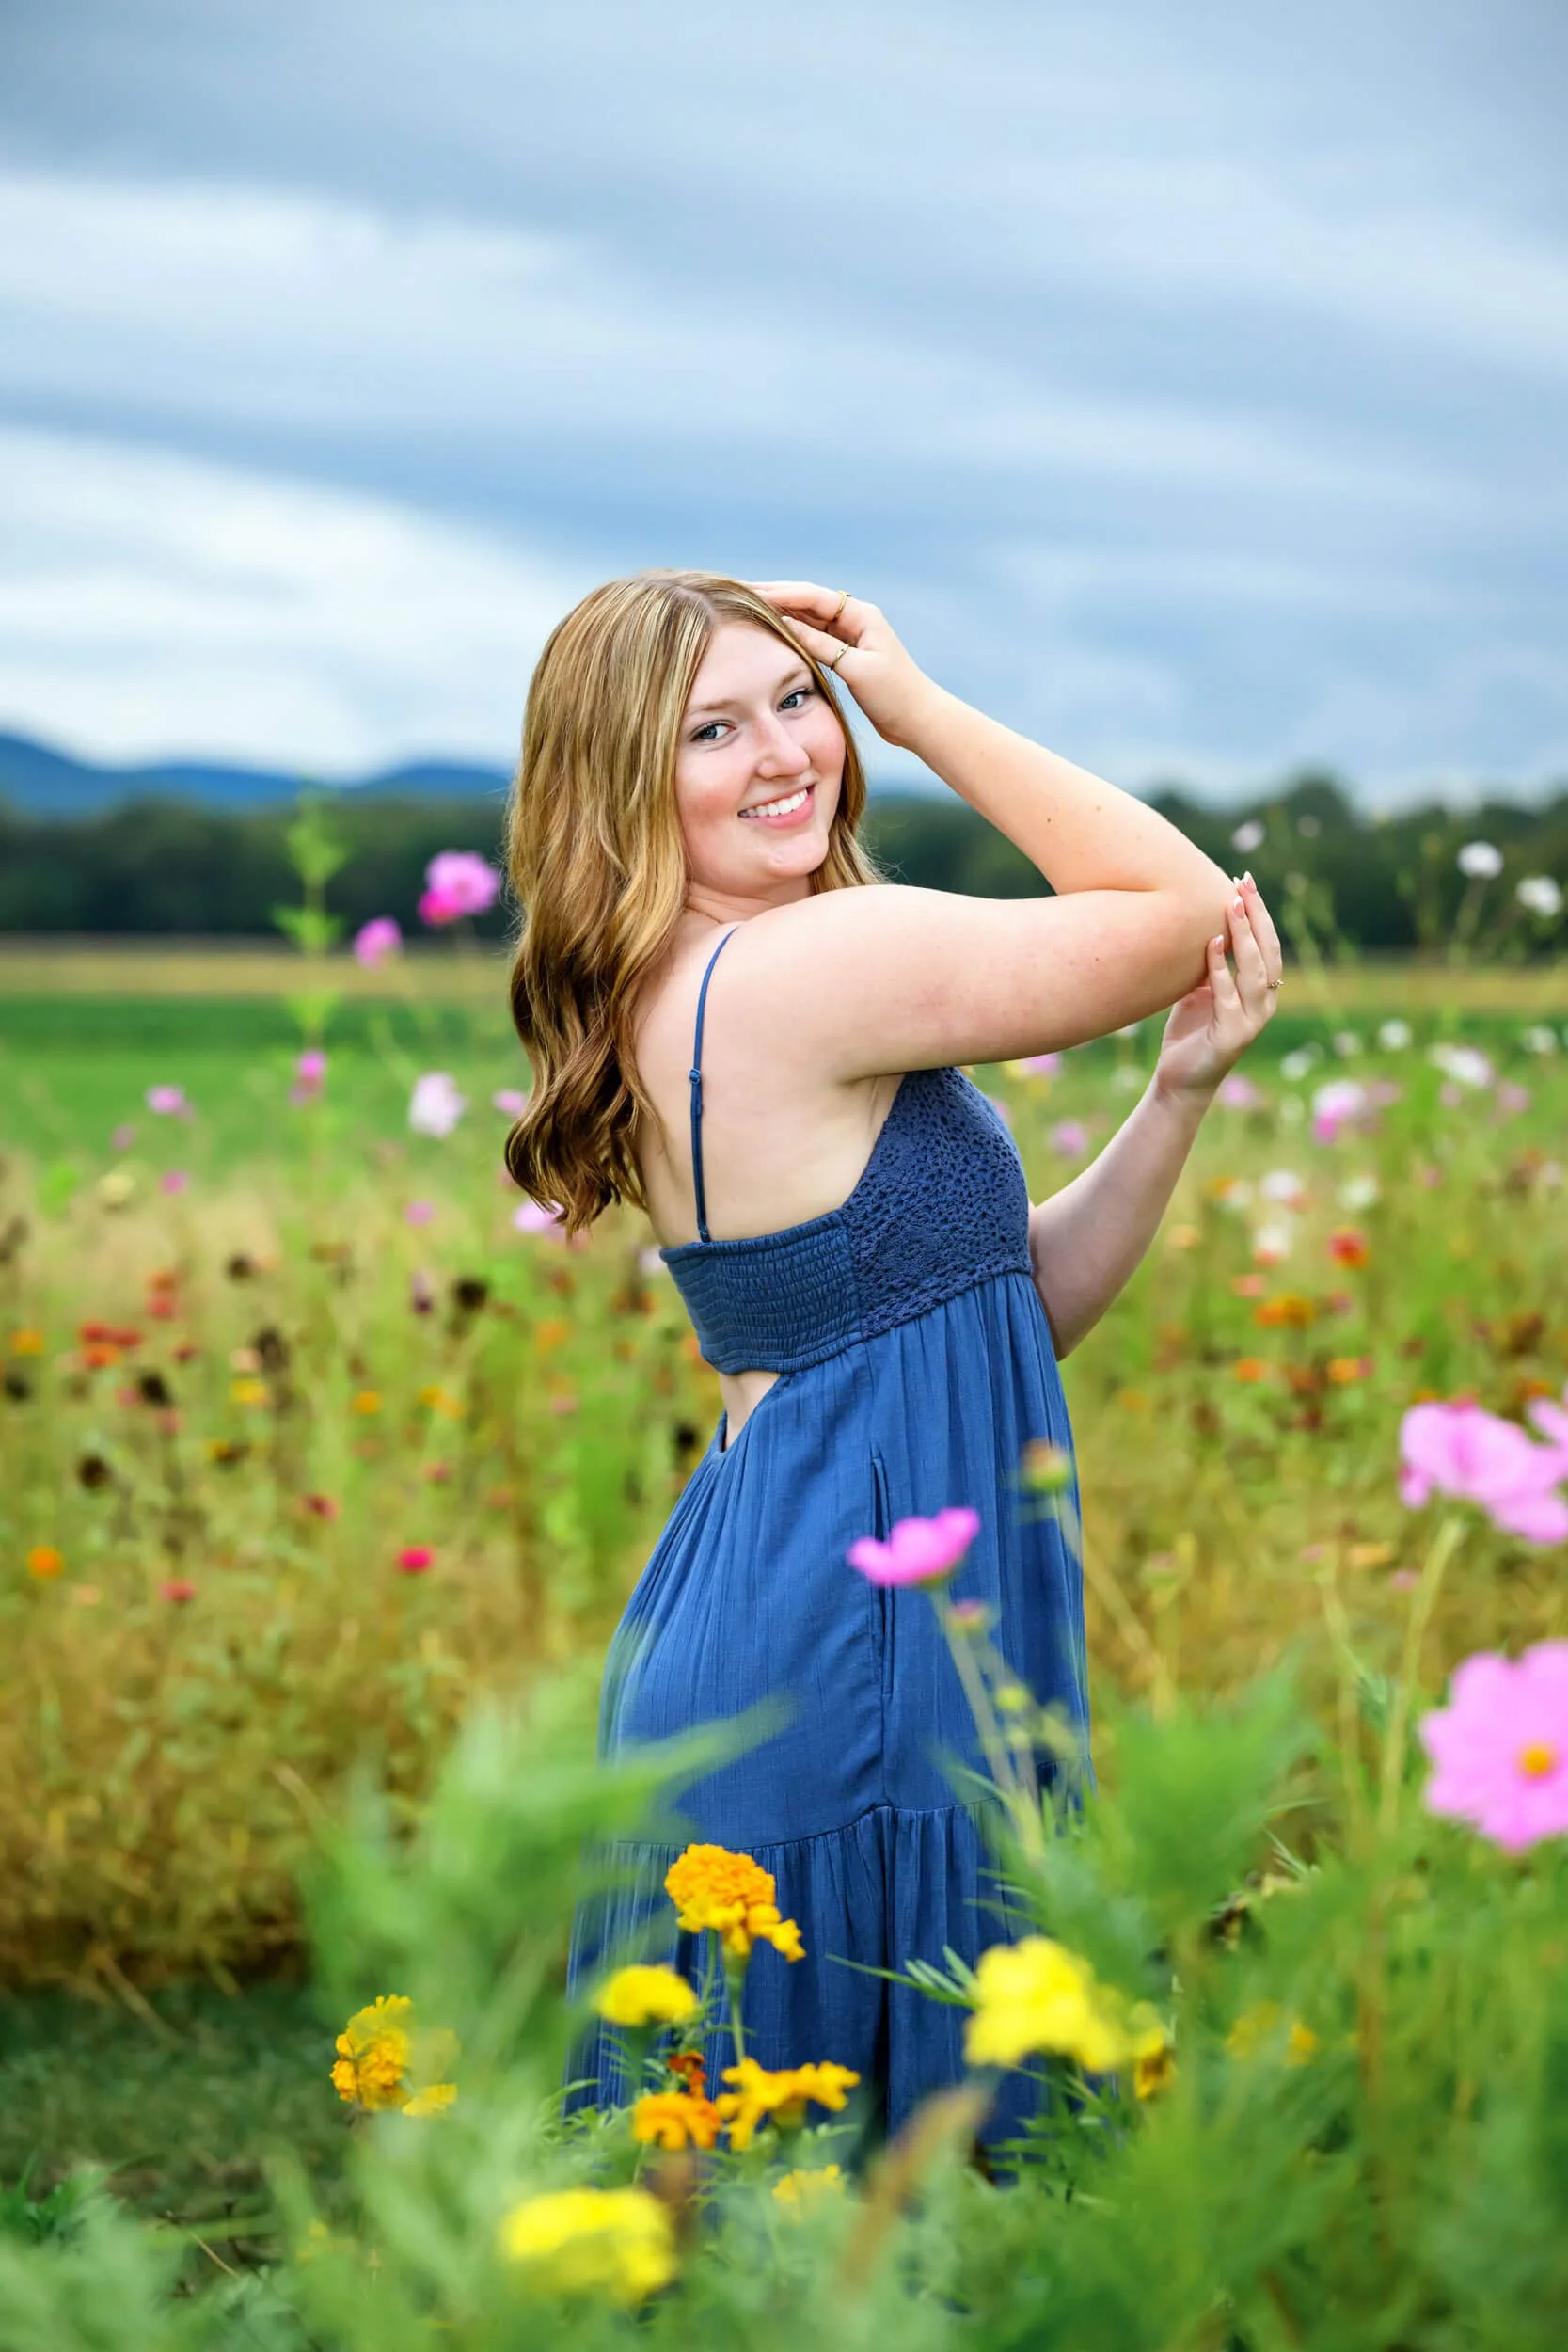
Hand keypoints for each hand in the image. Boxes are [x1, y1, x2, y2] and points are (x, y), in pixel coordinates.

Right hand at [748, 582, 937, 748]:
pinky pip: (814, 636)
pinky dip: (793, 632)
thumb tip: (784, 624)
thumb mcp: (856, 669)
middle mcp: (855, 619)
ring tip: (750, 606)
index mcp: (862, 616)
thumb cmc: (894, 695)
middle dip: (776, 595)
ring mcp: (850, 636)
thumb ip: (821, 646)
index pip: (813, 597)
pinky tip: (773, 630)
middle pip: (809, 601)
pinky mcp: (846, 654)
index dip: (781, 593)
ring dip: (782, 611)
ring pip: (809, 618)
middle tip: (741, 590)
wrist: (918, 720)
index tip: (751, 591)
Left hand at [1152, 873, 1282, 1102]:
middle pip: (1269, 951)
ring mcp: (1252, 1021)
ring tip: (1230, 906)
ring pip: (1255, 971)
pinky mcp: (1233, 1036)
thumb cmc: (1191, 1033)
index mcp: (1262, 991)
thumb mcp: (1201, 991)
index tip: (1245, 880)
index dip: (1259, 912)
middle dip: (1256, 915)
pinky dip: (1220, 969)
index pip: (1268, 943)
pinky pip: (1227, 996)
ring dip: (1244, 936)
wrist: (1181, 1080)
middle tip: (1243, 884)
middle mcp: (1264, 1004)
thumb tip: (1203, 927)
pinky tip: (1211, 944)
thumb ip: (1211, 965)